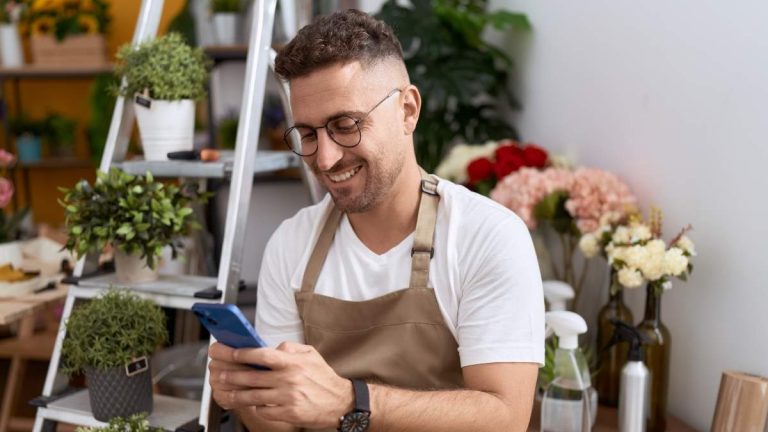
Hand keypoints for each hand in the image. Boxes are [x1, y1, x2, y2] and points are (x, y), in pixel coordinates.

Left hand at [208, 341, 353, 428]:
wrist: (341, 403)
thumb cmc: (323, 377)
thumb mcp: (311, 354)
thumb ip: (290, 348)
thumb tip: (272, 348)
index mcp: (293, 362)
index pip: (263, 355)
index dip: (244, 354)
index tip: (231, 354)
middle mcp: (289, 379)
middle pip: (253, 377)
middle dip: (233, 376)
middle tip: (221, 375)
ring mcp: (288, 398)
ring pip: (254, 396)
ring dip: (237, 394)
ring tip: (227, 392)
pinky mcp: (288, 413)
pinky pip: (264, 410)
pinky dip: (257, 407)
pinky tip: (253, 404)